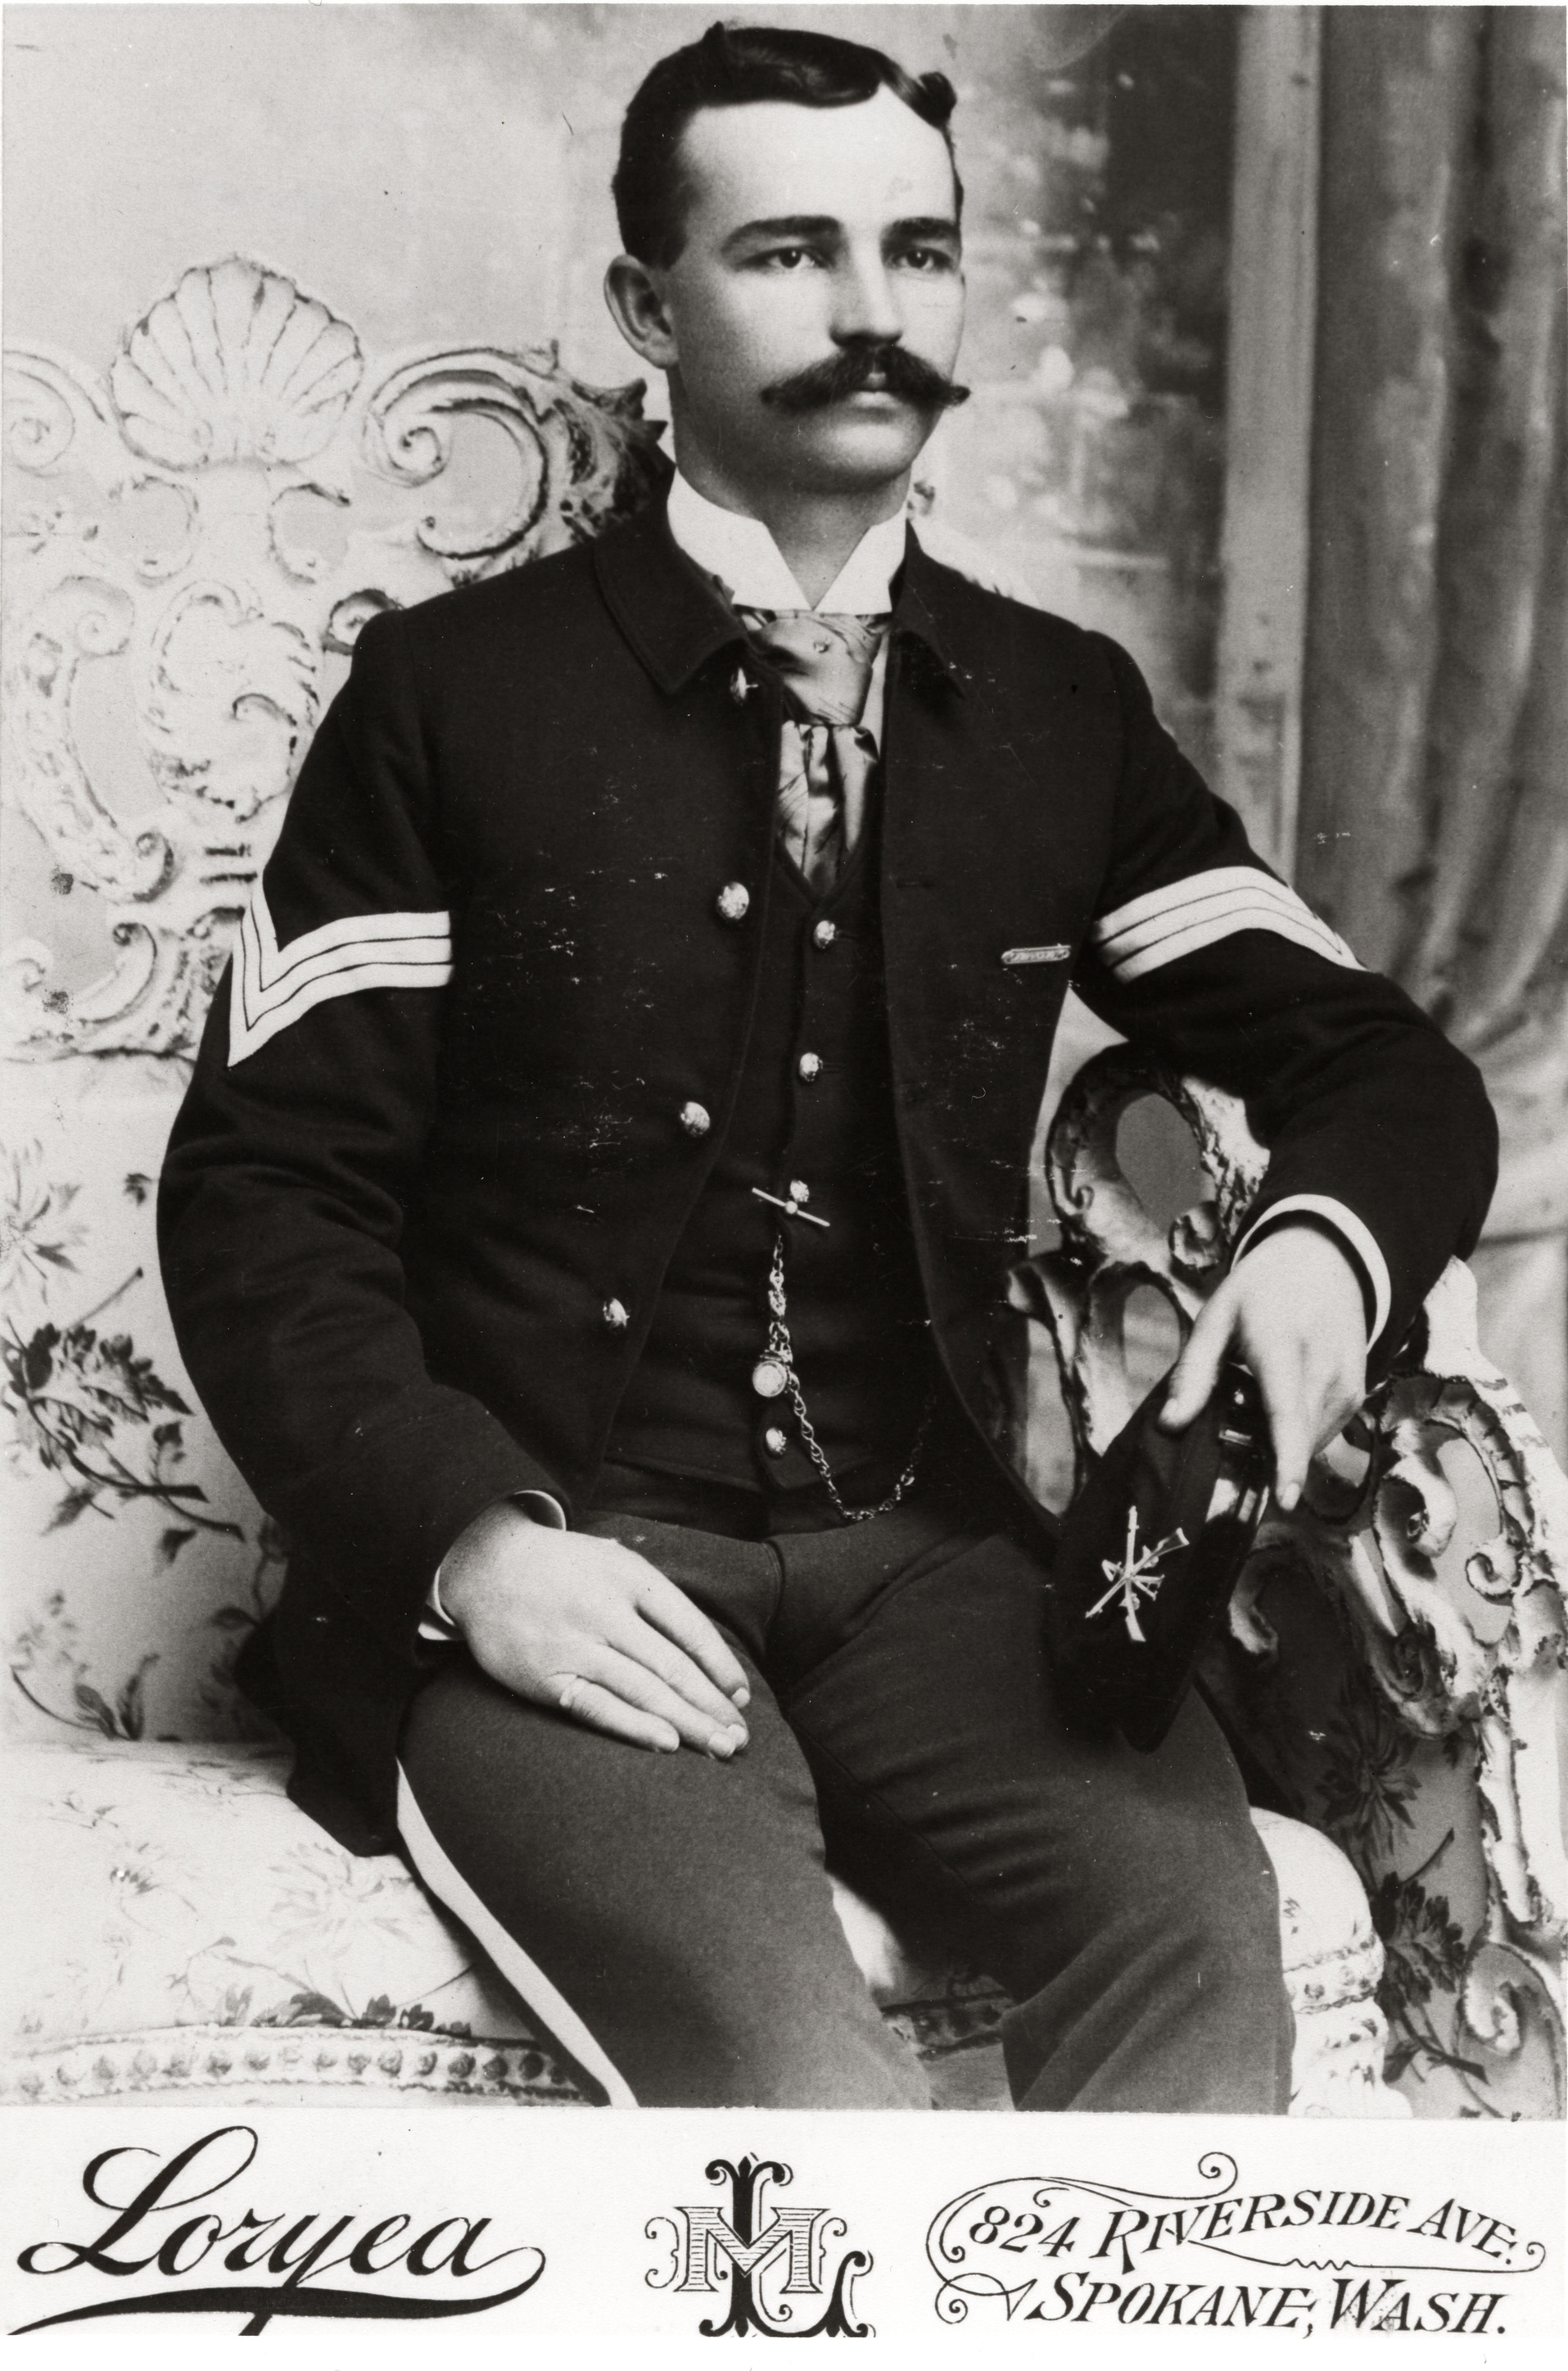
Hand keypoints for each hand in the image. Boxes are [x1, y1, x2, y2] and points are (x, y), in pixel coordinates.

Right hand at [438, 1501, 750, 1757]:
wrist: (483, 1565)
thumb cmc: (560, 1568)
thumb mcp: (612, 1559)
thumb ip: (654, 1597)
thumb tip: (707, 1652)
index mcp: (630, 1577)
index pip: (691, 1627)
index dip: (721, 1665)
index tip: (741, 1696)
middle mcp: (606, 1609)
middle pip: (673, 1665)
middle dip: (712, 1705)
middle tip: (740, 1738)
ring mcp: (575, 1644)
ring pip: (643, 1690)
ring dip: (688, 1723)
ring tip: (719, 1747)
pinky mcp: (547, 1676)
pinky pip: (598, 1706)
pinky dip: (635, 1726)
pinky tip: (667, 1743)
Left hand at [1158, 1224, 1368, 1511]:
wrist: (1325, 1259)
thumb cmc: (1260, 1290)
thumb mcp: (1215, 1317)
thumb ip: (1194, 1372)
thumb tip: (1170, 1424)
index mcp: (1281, 1345)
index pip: (1287, 1413)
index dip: (1287, 1460)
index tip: (1283, 1501)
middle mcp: (1323, 1368)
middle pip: (1298, 1438)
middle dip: (1266, 1463)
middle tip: (1233, 1448)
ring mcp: (1347, 1383)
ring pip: (1311, 1443)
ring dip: (1280, 1446)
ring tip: (1256, 1407)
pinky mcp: (1357, 1394)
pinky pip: (1324, 1434)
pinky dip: (1297, 1435)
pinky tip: (1278, 1409)